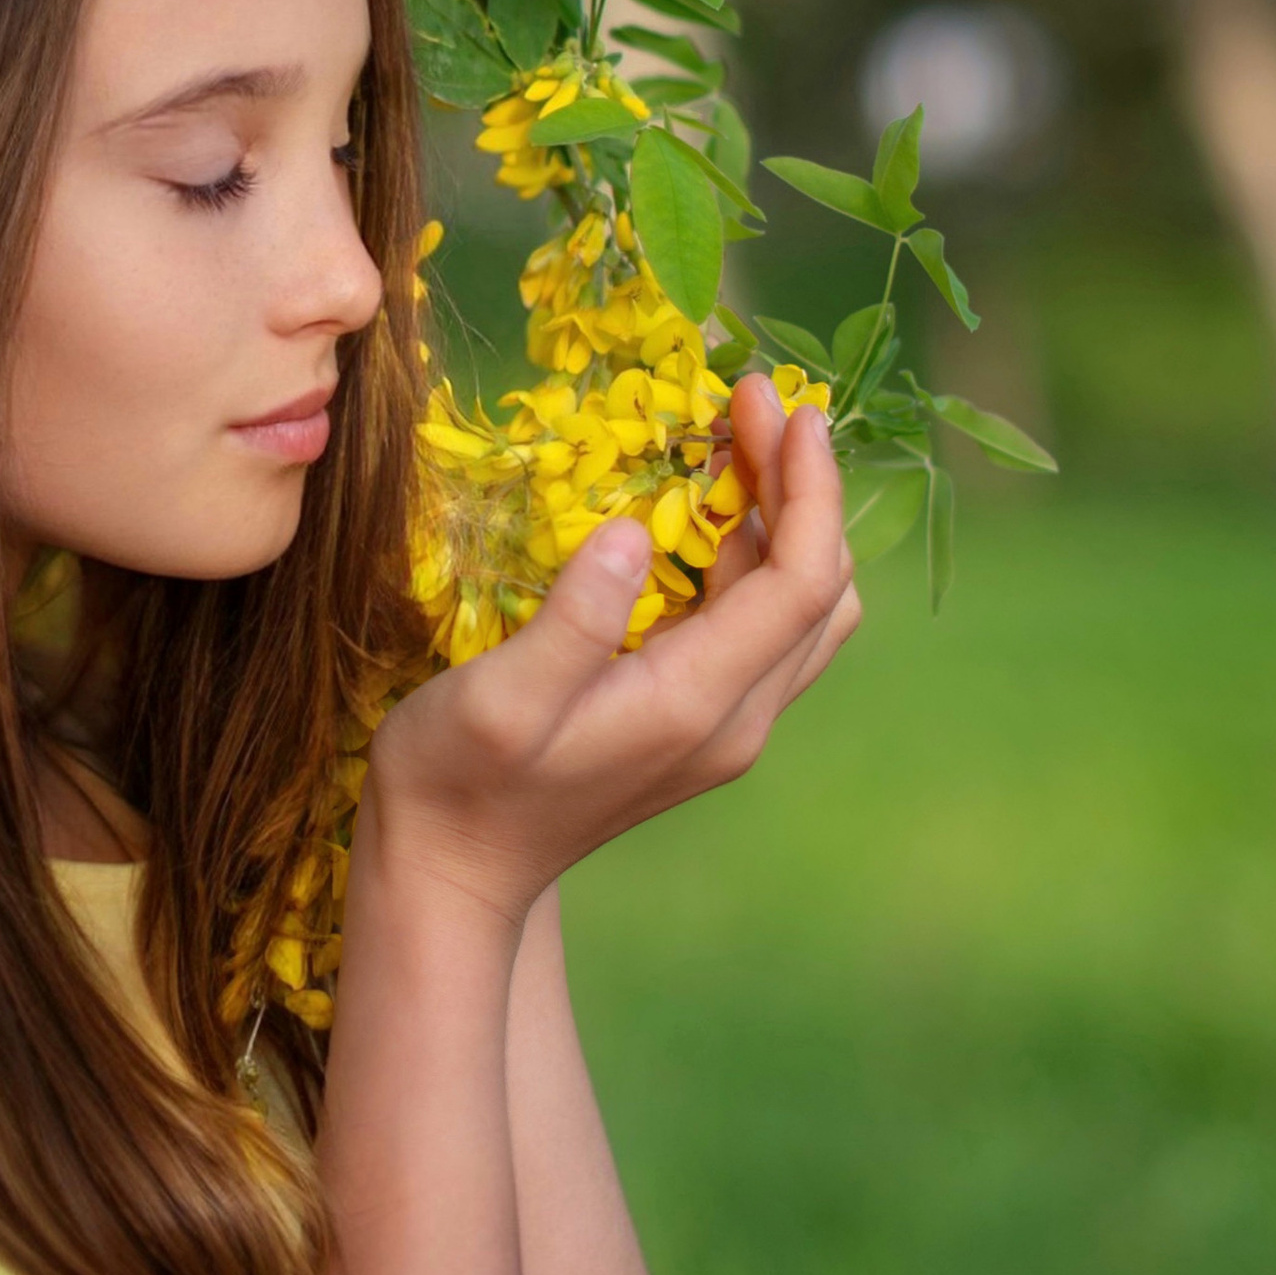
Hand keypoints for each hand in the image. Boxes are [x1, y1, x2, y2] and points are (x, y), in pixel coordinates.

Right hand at [362, 379, 859, 932]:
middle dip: (803, 487)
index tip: (783, 406)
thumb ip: (573, 622)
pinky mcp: (702, 723)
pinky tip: (708, 511)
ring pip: (802, 611)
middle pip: (819, 590)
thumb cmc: (458, 780)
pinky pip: (764, 628)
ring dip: (787, 518)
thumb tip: (629, 532)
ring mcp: (725, 727)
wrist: (456, 872)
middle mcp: (735, 720)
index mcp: (697, 704)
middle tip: (748, 402)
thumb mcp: (496, 698)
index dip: (809, 490)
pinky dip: (758, 556)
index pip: (801, 584)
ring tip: (736, 440)